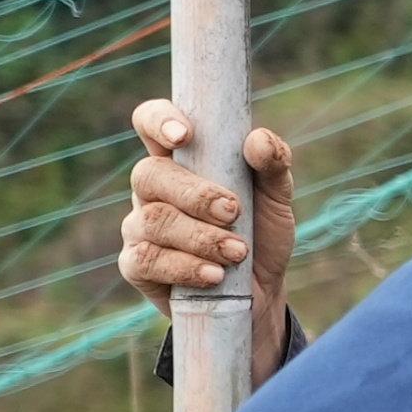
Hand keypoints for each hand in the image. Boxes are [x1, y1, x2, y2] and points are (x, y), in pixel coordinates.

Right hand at [123, 98, 294, 379]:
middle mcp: (152, 190)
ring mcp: (139, 226)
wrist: (260, 292)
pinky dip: (185, 267)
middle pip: (149, 174)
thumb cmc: (260, 234)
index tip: (185, 135)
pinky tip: (214, 275)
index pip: (151, 123)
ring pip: (152, 220)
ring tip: (238, 252)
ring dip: (201, 238)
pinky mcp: (135, 265)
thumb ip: (273, 166)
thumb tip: (258, 139)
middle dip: (195, 194)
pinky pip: (146, 260)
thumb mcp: (276, 199)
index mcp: (180, 161)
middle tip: (234, 213)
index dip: (158, 120)